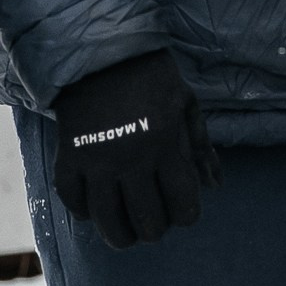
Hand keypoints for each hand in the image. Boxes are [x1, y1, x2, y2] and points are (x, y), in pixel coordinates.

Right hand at [50, 47, 220, 249]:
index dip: (186, 216)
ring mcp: (97, 159)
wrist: (99, 50)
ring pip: (108, 220)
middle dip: (155, 230)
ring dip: (120, 235)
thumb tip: (215, 186)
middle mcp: (132, 157)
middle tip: (153, 225)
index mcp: (166, 143)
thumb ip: (200, 146)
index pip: (182, 203)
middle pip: (147, 219)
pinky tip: (93, 210)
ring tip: (126, 235)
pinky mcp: (69, 155)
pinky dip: (83, 212)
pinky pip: (73, 200)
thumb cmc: (150, 76)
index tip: (183, 214)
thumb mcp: (184, 103)